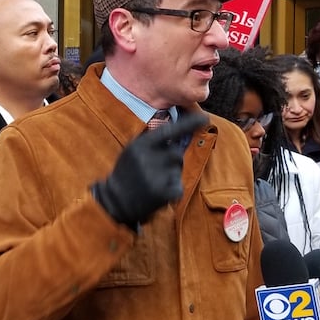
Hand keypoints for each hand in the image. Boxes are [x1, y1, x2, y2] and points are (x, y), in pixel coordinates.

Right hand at [92, 113, 207, 227]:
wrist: (114, 201)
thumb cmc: (128, 173)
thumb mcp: (133, 150)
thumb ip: (153, 141)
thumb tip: (181, 130)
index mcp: (140, 145)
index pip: (169, 131)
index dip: (188, 124)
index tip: (205, 118)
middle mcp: (148, 158)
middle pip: (176, 154)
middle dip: (172, 161)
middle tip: (155, 171)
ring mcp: (155, 176)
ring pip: (177, 171)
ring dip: (171, 176)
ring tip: (153, 182)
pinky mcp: (161, 193)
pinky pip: (178, 187)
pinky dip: (172, 191)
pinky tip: (157, 194)